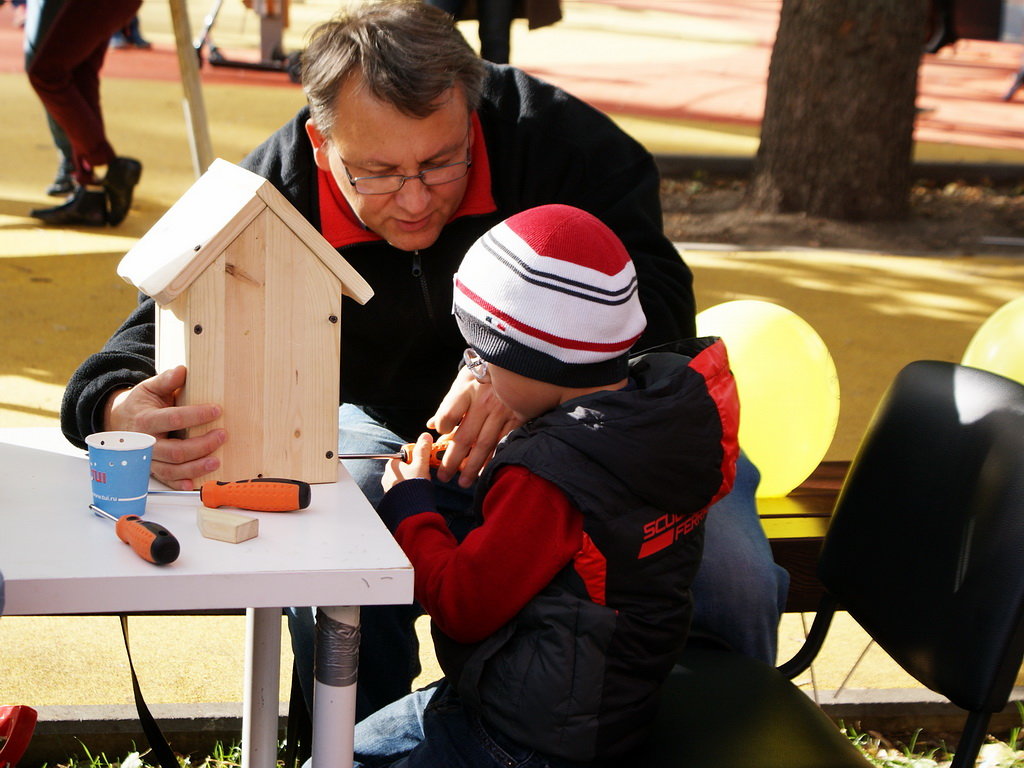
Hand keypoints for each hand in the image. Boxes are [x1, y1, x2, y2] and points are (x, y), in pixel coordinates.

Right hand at [103, 365, 224, 489]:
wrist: (119, 422)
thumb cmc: (139, 405)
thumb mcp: (149, 388)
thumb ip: (165, 381)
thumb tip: (181, 371)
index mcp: (146, 420)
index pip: (174, 419)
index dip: (197, 415)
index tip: (216, 410)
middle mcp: (146, 443)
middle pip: (176, 450)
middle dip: (202, 445)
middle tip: (222, 435)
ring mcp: (148, 459)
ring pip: (172, 469)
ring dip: (196, 467)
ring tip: (216, 460)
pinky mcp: (152, 469)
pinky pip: (166, 480)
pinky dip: (180, 484)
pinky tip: (195, 484)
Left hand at [382, 432, 433, 492]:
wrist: (411, 510)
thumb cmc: (414, 486)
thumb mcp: (421, 465)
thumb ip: (423, 450)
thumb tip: (425, 436)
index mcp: (392, 465)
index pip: (405, 454)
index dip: (417, 456)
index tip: (425, 460)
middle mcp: (387, 475)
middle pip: (405, 466)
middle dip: (416, 468)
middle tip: (425, 472)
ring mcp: (389, 487)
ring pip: (404, 478)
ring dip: (413, 478)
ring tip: (423, 483)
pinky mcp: (393, 498)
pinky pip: (402, 488)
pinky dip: (410, 488)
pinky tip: (418, 491)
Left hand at [427, 367, 522, 487]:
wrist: (520, 360)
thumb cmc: (486, 371)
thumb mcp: (464, 380)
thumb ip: (448, 404)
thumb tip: (431, 425)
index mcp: (467, 389)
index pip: (448, 415)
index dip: (443, 428)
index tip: (441, 436)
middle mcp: (484, 402)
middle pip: (464, 437)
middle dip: (452, 460)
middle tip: (443, 476)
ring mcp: (502, 411)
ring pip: (484, 444)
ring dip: (472, 466)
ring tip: (463, 482)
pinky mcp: (518, 418)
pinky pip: (503, 442)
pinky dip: (494, 458)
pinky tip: (486, 471)